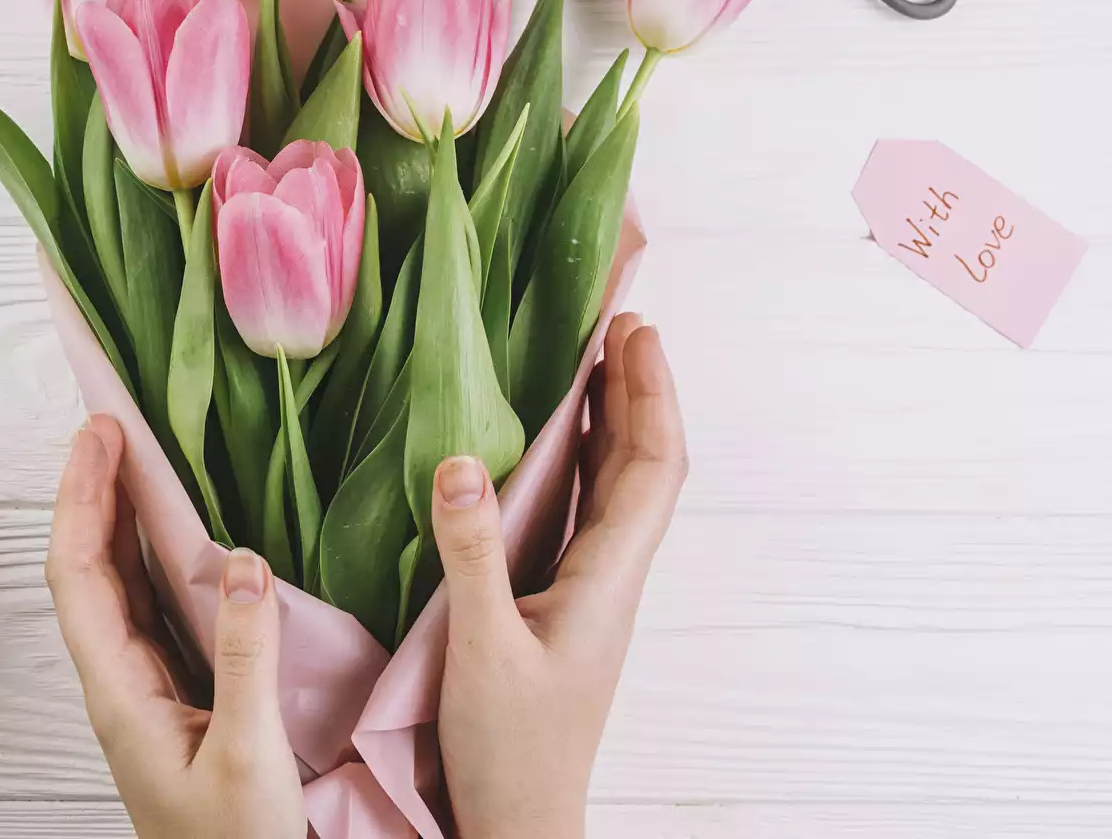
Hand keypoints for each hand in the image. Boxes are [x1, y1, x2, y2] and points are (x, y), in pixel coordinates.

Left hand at [46, 415, 306, 838]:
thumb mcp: (247, 755)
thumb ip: (244, 657)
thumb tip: (241, 560)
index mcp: (119, 692)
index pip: (78, 574)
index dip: (82, 498)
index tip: (100, 432)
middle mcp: (120, 683)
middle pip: (89, 569)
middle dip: (95, 490)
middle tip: (115, 421)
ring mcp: (145, 691)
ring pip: (121, 587)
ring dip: (124, 518)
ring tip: (141, 454)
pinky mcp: (177, 700)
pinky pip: (156, 611)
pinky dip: (160, 558)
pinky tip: (184, 533)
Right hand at [434, 315, 686, 838]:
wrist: (519, 821)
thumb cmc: (507, 748)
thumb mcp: (480, 649)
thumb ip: (471, 556)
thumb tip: (459, 459)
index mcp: (608, 582)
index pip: (652, 469)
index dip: (651, 396)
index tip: (635, 331)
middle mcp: (609, 579)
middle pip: (642, 468)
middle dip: (637, 392)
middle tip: (618, 323)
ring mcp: (587, 594)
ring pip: (613, 489)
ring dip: (609, 422)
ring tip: (590, 361)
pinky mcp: (557, 608)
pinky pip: (578, 515)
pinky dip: (572, 464)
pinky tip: (544, 446)